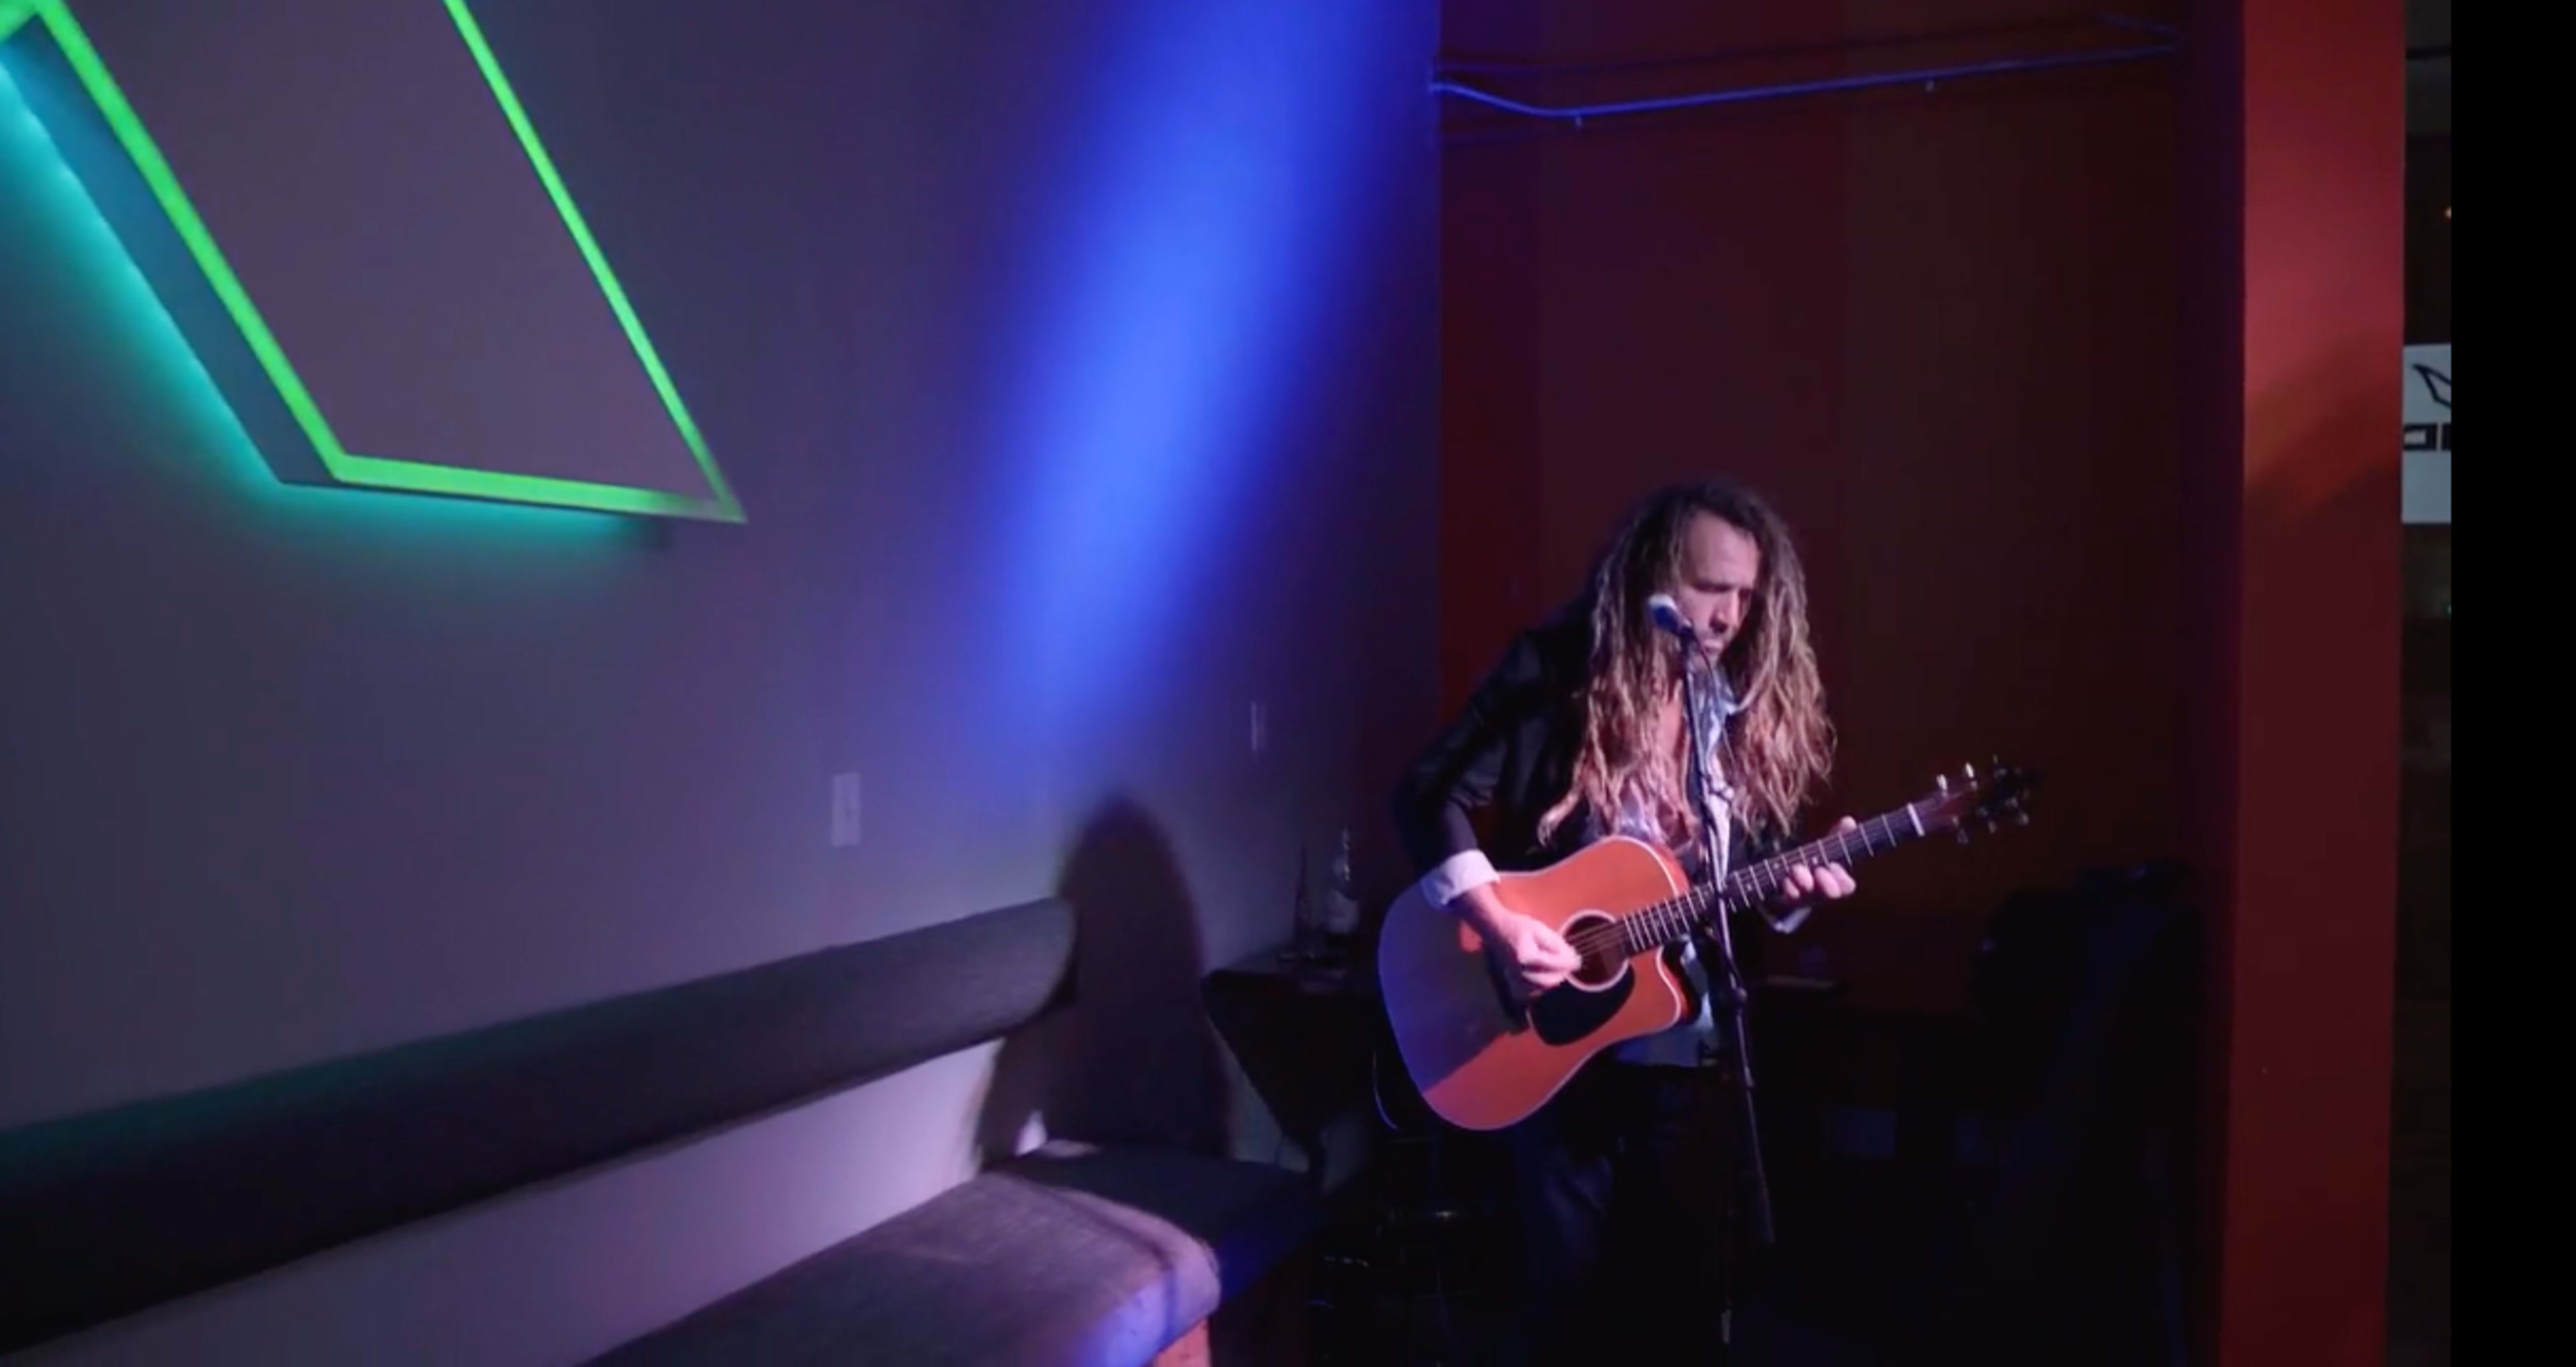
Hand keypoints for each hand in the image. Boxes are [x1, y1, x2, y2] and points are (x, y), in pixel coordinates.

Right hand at [1466, 903, 1581, 998]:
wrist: (1495, 929)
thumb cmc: (1518, 926)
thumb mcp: (1540, 929)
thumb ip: (1557, 945)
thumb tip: (1573, 959)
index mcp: (1525, 956)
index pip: (1553, 964)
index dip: (1568, 963)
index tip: (1579, 960)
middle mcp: (1518, 972)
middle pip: (1549, 980)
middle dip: (1562, 972)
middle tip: (1571, 963)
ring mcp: (1514, 980)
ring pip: (1542, 987)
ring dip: (1553, 979)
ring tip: (1559, 967)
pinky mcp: (1513, 984)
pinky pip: (1533, 991)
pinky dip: (1542, 986)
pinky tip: (1546, 975)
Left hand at [1775, 816, 1859, 909]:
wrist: (1783, 878)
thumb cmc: (1812, 861)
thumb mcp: (1826, 848)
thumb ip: (1838, 836)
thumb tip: (1849, 820)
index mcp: (1835, 882)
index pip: (1846, 886)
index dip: (1842, 879)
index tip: (1834, 865)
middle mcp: (1821, 893)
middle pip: (1830, 895)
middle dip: (1827, 883)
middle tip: (1820, 870)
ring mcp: (1804, 899)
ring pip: (1807, 896)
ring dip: (1803, 880)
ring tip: (1796, 868)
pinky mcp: (1786, 899)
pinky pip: (1788, 898)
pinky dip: (1787, 886)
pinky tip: (1785, 878)